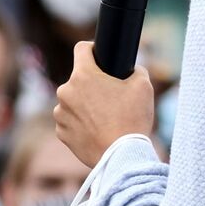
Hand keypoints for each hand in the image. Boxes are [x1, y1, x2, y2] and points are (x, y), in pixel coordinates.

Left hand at [55, 41, 154, 167]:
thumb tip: (131, 70)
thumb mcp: (143, 86)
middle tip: (110, 96)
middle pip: (79, 79)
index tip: (99, 57)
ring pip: (73, 101)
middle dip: (92, 84)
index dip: (92, 50)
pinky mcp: (61, 133)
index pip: (81, 49)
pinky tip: (96, 130)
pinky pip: (69, 121)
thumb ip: (136, 70)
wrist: (122, 157)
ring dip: (84, 105)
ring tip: (104, 117)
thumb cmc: (132, 119)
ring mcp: (60, 114)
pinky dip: (80, 123)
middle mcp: (65, 92)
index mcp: (83, 75)